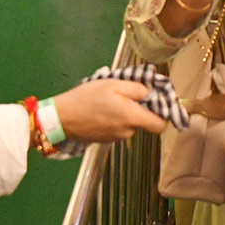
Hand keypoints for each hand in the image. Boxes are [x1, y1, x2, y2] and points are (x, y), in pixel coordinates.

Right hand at [52, 78, 167, 142]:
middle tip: (126, 93)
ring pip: (129, 124)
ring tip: (109, 99)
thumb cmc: (88, 98)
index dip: (163, 113)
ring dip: (125, 112)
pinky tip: (101, 109)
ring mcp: (115, 138)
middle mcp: (127, 132)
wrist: (61, 118)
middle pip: (143, 122)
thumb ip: (137, 89)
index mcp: (132, 118)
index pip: (161, 126)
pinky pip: (117, 128)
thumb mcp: (115, 84)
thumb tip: (151, 93)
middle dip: (139, 108)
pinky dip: (114, 119)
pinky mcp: (104, 140)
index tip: (157, 101)